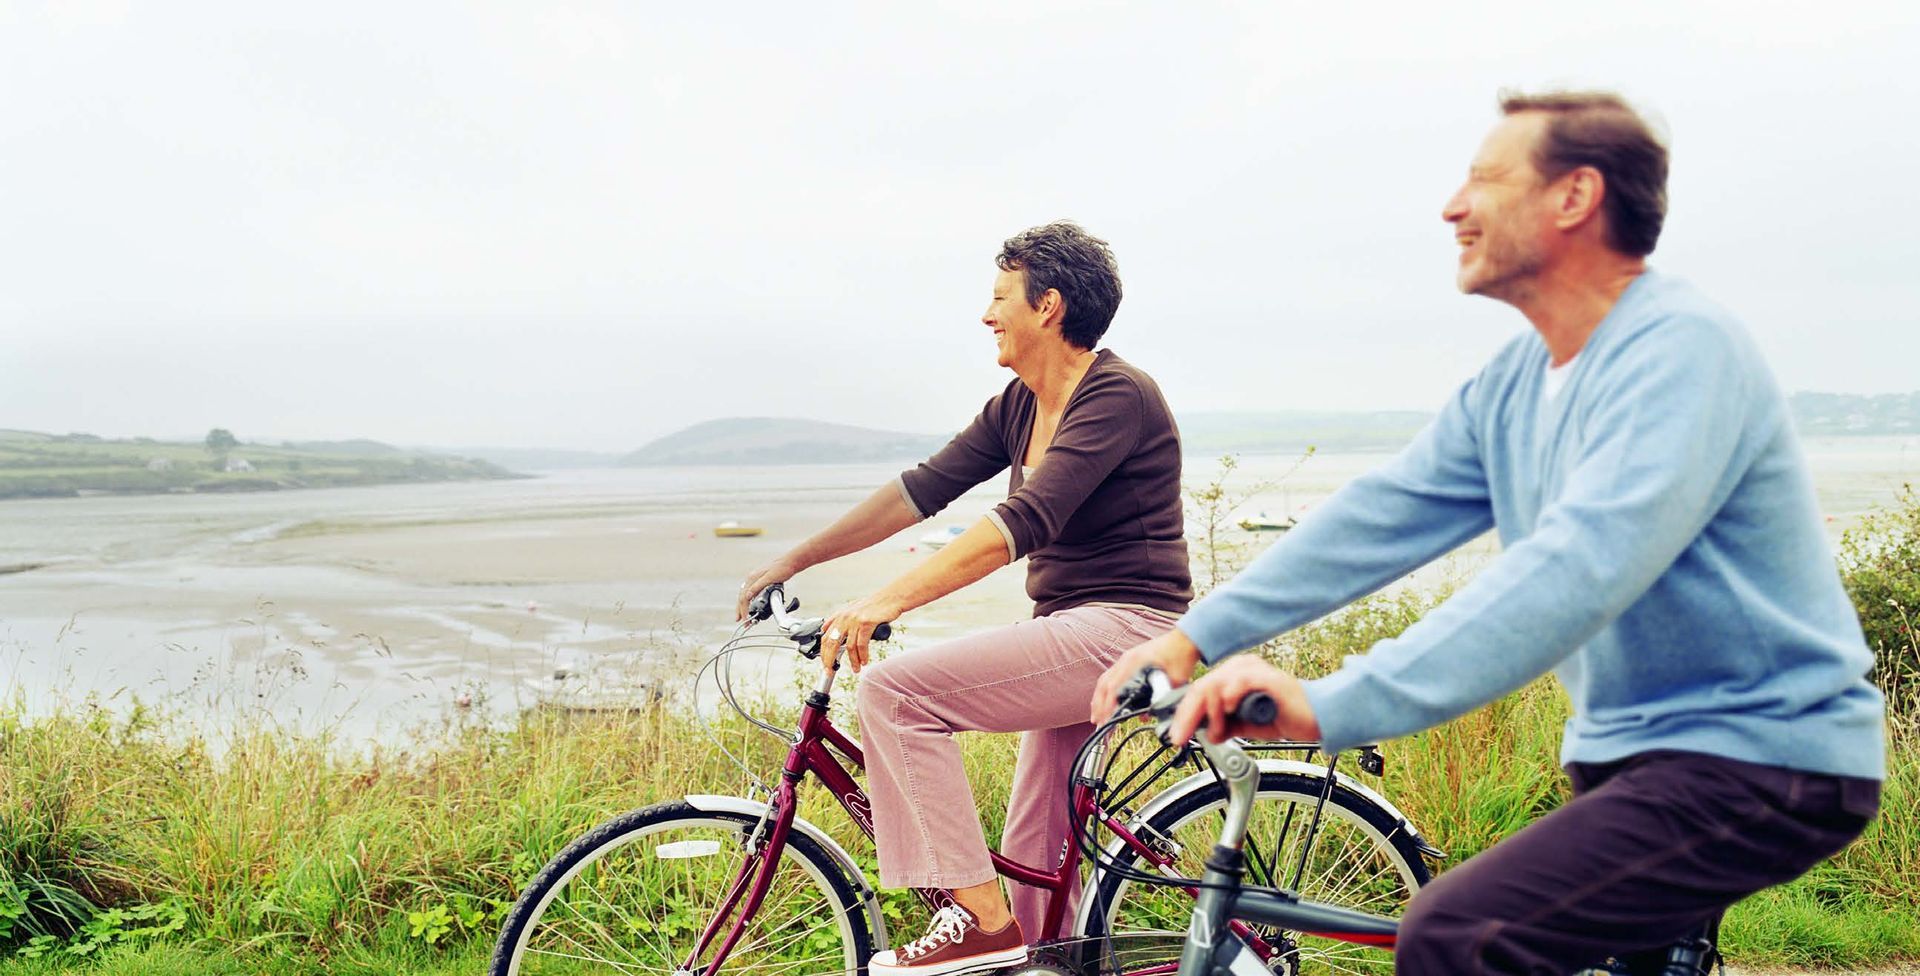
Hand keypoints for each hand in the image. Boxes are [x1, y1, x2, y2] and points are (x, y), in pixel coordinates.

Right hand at [737, 556, 800, 620]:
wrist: (790, 562)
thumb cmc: (782, 568)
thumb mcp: (770, 578)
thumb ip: (757, 586)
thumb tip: (747, 596)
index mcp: (752, 578)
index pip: (744, 597)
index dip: (743, 609)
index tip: (745, 618)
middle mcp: (751, 578)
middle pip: (742, 596)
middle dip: (740, 609)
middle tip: (739, 620)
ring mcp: (755, 579)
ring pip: (746, 594)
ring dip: (743, 605)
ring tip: (743, 615)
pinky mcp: (760, 580)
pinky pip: (751, 592)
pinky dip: (749, 600)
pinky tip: (750, 604)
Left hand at [820, 593, 900, 673]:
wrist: (892, 598)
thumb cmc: (876, 606)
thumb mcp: (854, 610)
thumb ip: (843, 621)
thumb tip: (832, 633)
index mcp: (840, 615)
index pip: (825, 637)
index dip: (823, 653)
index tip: (825, 664)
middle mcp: (845, 617)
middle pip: (831, 643)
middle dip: (829, 660)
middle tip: (830, 671)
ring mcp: (855, 620)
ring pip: (849, 647)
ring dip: (852, 661)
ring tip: (856, 669)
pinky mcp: (866, 623)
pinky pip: (861, 644)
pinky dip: (862, 656)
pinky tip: (864, 661)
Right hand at [1089, 629, 1202, 722]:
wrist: (1186, 639)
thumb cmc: (1181, 657)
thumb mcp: (1174, 681)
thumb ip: (1160, 699)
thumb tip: (1145, 716)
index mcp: (1135, 662)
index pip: (1114, 687)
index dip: (1108, 705)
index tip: (1106, 719)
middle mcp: (1127, 659)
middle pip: (1104, 683)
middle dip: (1099, 704)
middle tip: (1097, 721)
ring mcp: (1126, 658)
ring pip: (1105, 679)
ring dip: (1099, 698)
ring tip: (1097, 714)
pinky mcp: (1129, 659)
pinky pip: (1111, 675)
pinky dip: (1105, 689)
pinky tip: (1105, 699)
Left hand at [1166, 655, 1318, 746]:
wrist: (1315, 719)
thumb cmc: (1283, 716)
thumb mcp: (1245, 725)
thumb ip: (1224, 725)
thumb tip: (1202, 732)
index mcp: (1233, 675)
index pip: (1199, 691)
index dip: (1184, 714)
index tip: (1176, 735)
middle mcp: (1241, 667)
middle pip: (1202, 687)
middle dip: (1186, 715)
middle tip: (1179, 737)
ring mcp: (1254, 670)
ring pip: (1216, 685)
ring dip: (1209, 712)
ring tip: (1215, 731)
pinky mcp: (1268, 678)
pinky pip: (1241, 681)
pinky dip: (1230, 696)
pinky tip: (1228, 710)